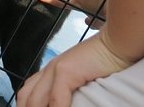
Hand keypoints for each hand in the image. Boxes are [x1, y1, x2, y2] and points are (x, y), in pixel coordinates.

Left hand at [17, 31, 132, 106]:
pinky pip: (56, 100)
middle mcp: (49, 69)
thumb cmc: (106, 63)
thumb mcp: (80, 78)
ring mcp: (55, 69)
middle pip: (26, 97)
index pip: (27, 92)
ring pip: (35, 101)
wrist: (117, 44)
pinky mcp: (66, 71)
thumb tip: (63, 102)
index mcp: (50, 71)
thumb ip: (68, 90)